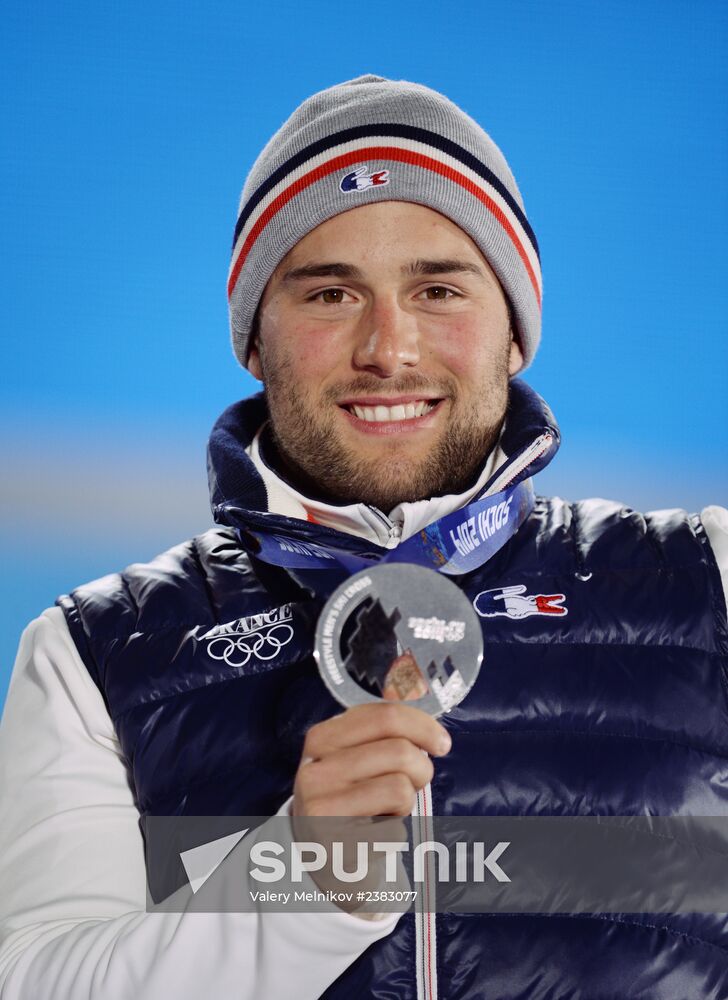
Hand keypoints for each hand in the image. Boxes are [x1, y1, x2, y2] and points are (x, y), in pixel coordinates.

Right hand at [291, 703, 450, 913]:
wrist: (323, 854)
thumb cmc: (351, 795)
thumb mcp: (355, 754)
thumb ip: (384, 727)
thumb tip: (416, 692)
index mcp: (322, 739)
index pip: (385, 717)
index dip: (423, 727)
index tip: (441, 743)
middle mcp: (315, 770)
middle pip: (400, 752)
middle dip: (420, 769)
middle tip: (412, 783)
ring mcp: (320, 810)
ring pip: (399, 788)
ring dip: (406, 802)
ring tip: (387, 809)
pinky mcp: (334, 846)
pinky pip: (392, 831)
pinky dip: (394, 834)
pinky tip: (374, 834)